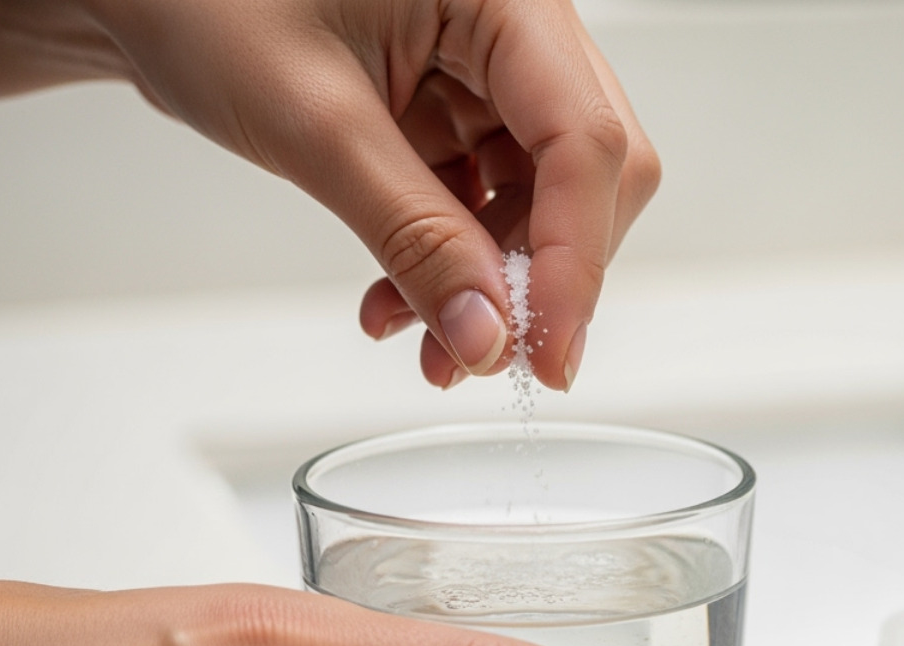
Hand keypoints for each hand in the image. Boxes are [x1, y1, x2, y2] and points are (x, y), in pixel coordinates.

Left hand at [0, 0, 659, 390]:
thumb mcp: (314, 123)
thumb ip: (413, 234)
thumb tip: (487, 335)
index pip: (584, 139)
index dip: (576, 260)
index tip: (547, 355)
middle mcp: (513, 21)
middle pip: (588, 169)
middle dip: (541, 275)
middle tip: (493, 355)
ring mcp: (489, 63)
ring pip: (542, 197)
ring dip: (492, 282)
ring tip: (428, 344)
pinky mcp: (458, 102)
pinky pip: (488, 197)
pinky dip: (454, 259)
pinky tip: (401, 299)